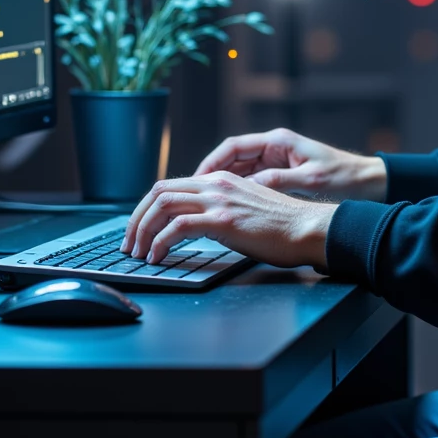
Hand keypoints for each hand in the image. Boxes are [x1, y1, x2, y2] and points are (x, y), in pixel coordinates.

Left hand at [121, 171, 337, 270]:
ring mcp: (219, 200)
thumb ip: (219, 210)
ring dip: (143, 231)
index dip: (146, 209)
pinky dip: (160, 243)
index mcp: (220, 179)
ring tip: (139, 253)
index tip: (138, 230)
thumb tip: (194, 226)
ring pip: (162, 206)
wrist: (308, 228)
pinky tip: (158, 258)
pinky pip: (176, 228)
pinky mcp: (223, 220)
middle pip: (158, 192)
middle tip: (129, 244)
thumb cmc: (282, 227)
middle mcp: (216, 184)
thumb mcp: (244, 209)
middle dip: (136, 219)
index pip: (169, 186)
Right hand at [193, 127, 386, 201]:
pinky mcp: (281, 176)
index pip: (233, 147)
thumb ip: (279, 181)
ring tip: (203, 204)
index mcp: (278, 142)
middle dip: (210, 177)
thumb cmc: (345, 178)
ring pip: (238, 172)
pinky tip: (227, 209)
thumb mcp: (311, 181)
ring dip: (221, 186)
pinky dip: (237, 194)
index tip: (196, 180)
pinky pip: (251, 182)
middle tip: (192, 196)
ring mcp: (276, 162)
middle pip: (231, 159)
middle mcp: (273, 148)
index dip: (211, 163)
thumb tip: (248, 188)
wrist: (369, 183)